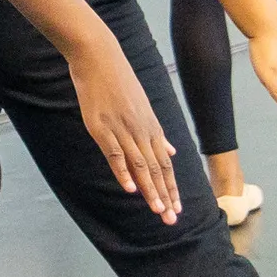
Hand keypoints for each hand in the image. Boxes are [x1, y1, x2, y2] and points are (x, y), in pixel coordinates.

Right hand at [64, 33, 180, 222]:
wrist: (99, 57)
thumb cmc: (118, 80)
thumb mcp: (143, 105)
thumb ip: (157, 132)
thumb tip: (172, 150)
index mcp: (151, 127)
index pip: (166, 163)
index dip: (172, 187)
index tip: (177, 208)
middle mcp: (141, 130)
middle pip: (157, 168)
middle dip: (165, 195)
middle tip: (171, 219)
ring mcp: (122, 129)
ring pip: (141, 165)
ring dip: (151, 190)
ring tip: (158, 210)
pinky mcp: (103, 127)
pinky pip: (116, 153)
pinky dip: (123, 171)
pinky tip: (130, 188)